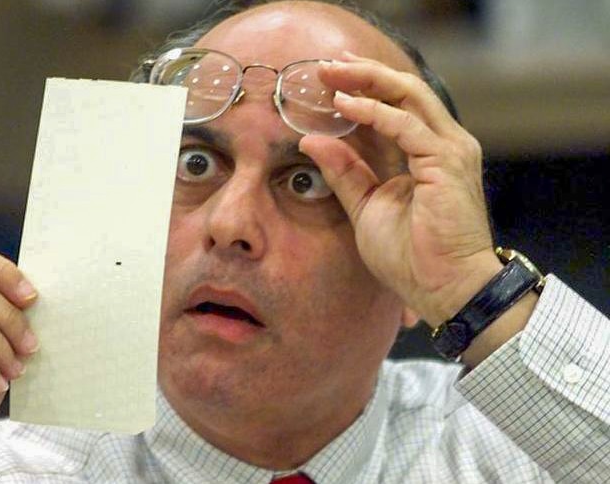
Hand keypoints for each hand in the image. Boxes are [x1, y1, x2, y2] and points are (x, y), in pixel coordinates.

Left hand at [300, 54, 501, 324]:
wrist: (444, 289)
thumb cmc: (411, 256)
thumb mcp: (367, 207)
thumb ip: (345, 172)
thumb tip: (312, 139)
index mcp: (427, 154)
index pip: (395, 108)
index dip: (363, 88)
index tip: (329, 78)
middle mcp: (443, 144)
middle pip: (403, 92)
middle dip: (363, 73)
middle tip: (326, 64)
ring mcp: (449, 150)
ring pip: (408, 97)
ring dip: (366, 81)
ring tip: (330, 73)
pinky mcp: (446, 162)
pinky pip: (405, 125)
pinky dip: (373, 111)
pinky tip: (344, 104)